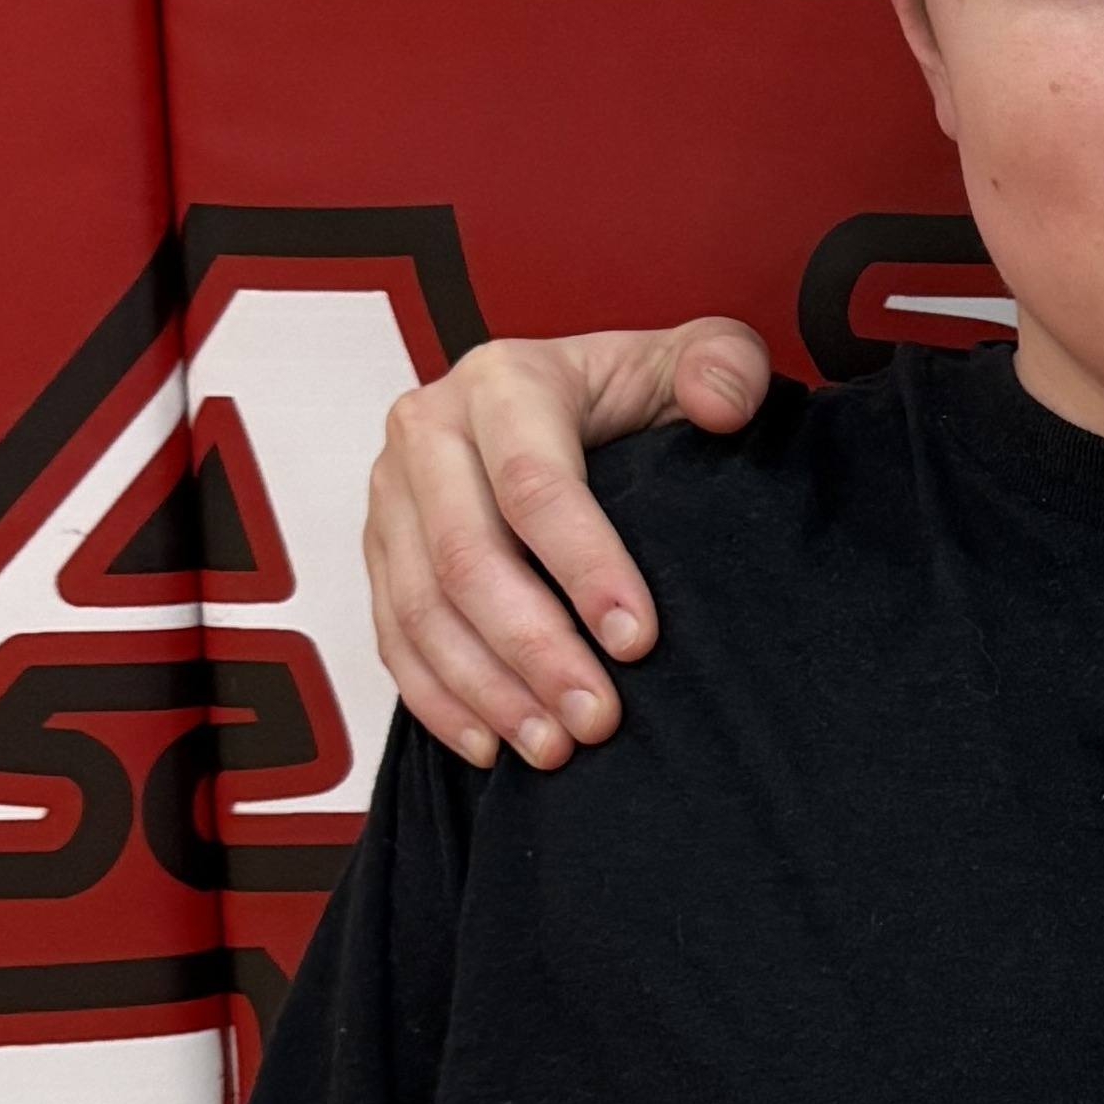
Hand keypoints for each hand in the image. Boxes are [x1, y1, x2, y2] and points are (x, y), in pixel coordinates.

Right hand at [364, 318, 772, 767]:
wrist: (571, 400)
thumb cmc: (636, 390)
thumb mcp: (695, 357)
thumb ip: (724, 365)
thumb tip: (719, 405)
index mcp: (502, 381)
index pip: (534, 484)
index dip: (585, 566)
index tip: (638, 640)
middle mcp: (428, 432)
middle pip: (466, 557)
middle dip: (534, 649)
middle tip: (597, 718)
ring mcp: (392, 497)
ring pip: (419, 609)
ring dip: (486, 690)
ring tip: (554, 747)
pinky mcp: (379, 552)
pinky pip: (391, 637)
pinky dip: (439, 699)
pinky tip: (492, 745)